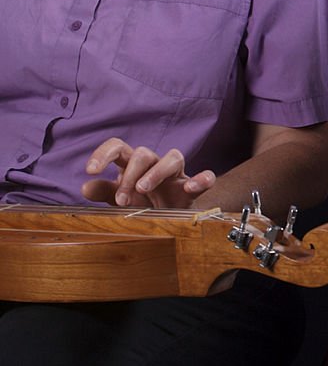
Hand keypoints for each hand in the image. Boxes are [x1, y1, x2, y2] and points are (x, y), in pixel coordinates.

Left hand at [82, 138, 215, 208]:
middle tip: (122, 200)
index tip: (90, 170)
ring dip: (157, 172)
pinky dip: (201, 179)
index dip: (103, 154)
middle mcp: (154, 163)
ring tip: (144, 189)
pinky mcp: (192, 186)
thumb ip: (105, 191)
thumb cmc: (143, 202)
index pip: (118, 147)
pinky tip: (192, 187)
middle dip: (130, 175)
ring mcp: (176, 174)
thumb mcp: (120, 198)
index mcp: (132, 163)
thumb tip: (85, 187)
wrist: (170, 217)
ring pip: (172, 157)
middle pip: (143, 153)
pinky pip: (205, 176)